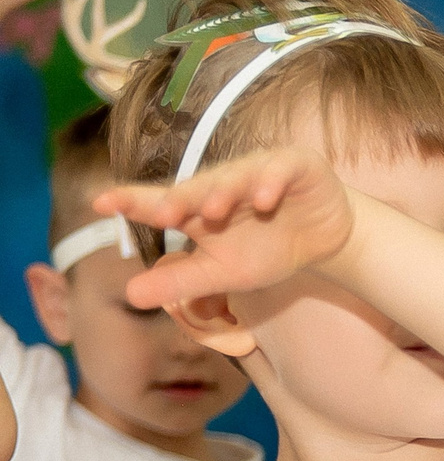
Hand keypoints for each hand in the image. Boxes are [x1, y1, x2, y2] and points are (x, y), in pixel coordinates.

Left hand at [105, 149, 357, 310]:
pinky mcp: (294, 165)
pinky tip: (263, 201)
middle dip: (181, 199)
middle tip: (164, 214)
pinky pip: (279, 170)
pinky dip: (270, 183)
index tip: (100, 203)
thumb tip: (131, 295)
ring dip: (224, 192)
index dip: (132, 200)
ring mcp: (258, 170)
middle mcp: (223, 183)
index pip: (161, 201)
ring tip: (213, 212)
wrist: (326, 240)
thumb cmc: (269, 250)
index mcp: (199, 207)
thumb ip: (180, 282)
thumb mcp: (223, 273)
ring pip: (235, 176)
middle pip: (197, 187)